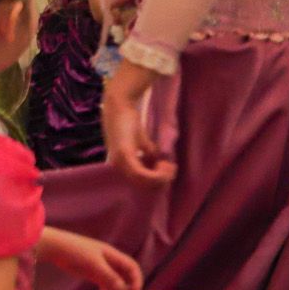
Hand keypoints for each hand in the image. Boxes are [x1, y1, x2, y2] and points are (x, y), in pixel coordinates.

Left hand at [40, 228, 142, 289]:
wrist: (54, 248)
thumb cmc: (75, 251)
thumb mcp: (94, 263)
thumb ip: (109, 275)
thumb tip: (124, 289)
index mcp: (112, 254)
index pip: (132, 267)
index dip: (136, 279)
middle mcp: (108, 261)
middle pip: (125, 276)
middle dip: (127, 287)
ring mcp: (100, 268)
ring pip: (116, 282)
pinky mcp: (91, 274)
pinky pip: (105, 284)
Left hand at [102, 62, 175, 186]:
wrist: (120, 104)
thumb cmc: (128, 120)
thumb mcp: (141, 141)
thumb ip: (148, 153)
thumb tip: (160, 163)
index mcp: (120, 164)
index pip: (138, 182)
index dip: (156, 180)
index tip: (168, 170)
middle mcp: (117, 166)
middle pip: (142, 185)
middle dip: (161, 179)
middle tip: (171, 168)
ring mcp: (119, 161)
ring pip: (143, 181)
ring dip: (161, 176)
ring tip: (169, 166)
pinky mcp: (125, 154)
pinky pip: (142, 174)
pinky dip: (156, 173)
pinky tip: (164, 164)